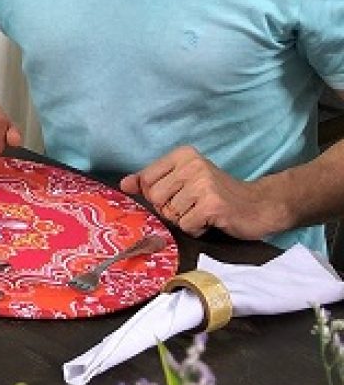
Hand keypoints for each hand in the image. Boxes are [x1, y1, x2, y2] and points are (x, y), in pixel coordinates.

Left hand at [120, 145, 283, 240]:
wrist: (260, 205)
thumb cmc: (218, 194)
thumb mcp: (184, 180)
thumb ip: (152, 180)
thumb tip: (124, 184)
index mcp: (182, 155)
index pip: (146, 179)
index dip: (156, 195)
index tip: (176, 196)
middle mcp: (192, 165)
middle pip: (155, 198)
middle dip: (170, 210)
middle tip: (192, 207)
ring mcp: (203, 184)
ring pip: (170, 214)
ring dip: (185, 220)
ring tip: (203, 213)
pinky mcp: (212, 205)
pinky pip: (186, 225)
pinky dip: (196, 229)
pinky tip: (211, 221)